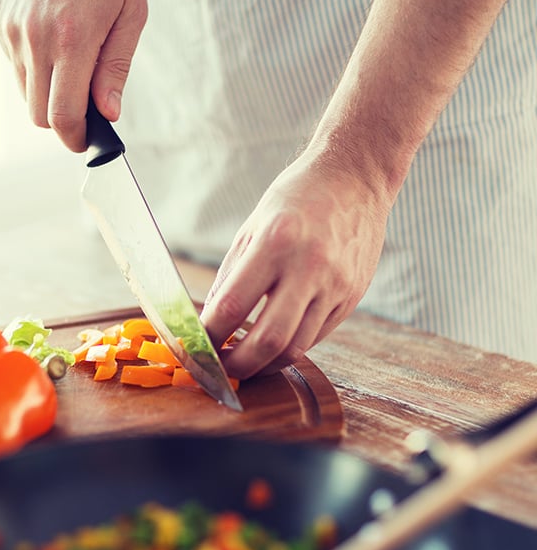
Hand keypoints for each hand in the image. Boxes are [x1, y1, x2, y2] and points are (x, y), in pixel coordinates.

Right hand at [0, 0, 147, 151]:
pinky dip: (33, 64)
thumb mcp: (131, 12)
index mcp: (72, 39)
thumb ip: (116, 68)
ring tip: (71, 59)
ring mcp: (11, 28)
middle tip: (84, 106)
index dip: (74, 138)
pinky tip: (52, 36)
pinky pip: (14, 62)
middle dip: (62, 120)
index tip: (84, 141)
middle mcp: (35, 37)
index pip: (63, 115)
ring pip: (24, 91)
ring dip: (47, 91)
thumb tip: (108, 113)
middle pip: (38, 114)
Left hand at [201, 148, 392, 378]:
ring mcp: (335, 285)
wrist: (355, 178)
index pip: (232, 306)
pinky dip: (289, 347)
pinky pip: (316, 336)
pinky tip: (272, 344)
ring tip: (243, 362)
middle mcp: (309, 267)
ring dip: (264, 364)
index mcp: (275, 243)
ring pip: (296, 348)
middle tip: (219, 370)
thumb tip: (211, 320)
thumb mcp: (252, 227)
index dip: (209, 336)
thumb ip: (231, 275)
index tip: (195, 347)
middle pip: (269, 340)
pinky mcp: (351, 297)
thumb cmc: (296, 198)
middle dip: (237, 365)